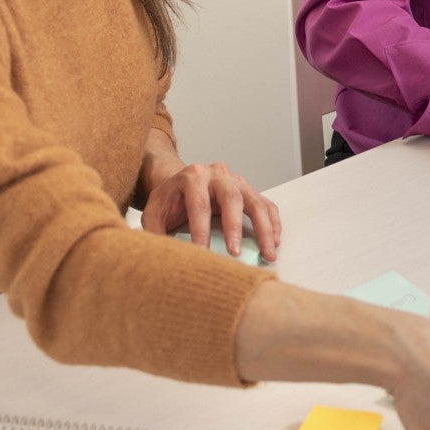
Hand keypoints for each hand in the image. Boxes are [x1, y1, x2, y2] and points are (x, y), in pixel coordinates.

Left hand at [139, 156, 281, 262]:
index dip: (200, 229)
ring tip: (268, 253)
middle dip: (234, 227)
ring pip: (256, 201)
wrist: (184, 183)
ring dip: (264, 229)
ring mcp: (238, 180)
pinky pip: (266, 205)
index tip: (202, 253)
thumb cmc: (170, 200)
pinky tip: (274, 242)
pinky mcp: (250, 190)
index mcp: (192, 177)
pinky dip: (273, 223)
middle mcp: (218, 174)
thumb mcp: (155, 212)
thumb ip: (155, 230)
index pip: (198, 204)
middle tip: (235, 254)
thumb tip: (162, 255)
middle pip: (231, 197)